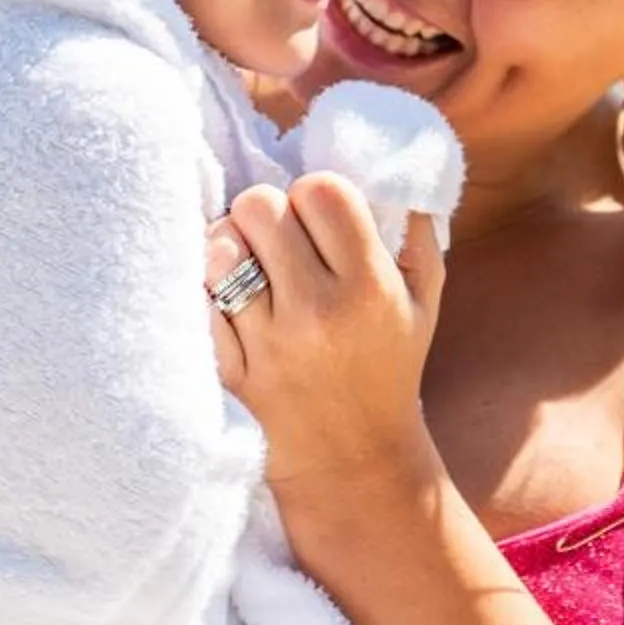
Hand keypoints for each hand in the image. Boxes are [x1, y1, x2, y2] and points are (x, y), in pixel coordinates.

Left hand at [207, 174, 443, 497]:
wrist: (353, 461)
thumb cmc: (389, 367)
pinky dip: (207, 290)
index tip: (316, 218)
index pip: (321, 191)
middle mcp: (317, 312)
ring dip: (230, 245)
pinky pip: (198, 299)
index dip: (313, 195)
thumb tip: (393, 163)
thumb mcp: (425, 300)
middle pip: (260, 205)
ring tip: (247, 264)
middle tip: (276, 238)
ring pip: (221, 247)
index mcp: (369, 287)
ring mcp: (267, 343)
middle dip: (266, 213)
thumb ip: (416, 228)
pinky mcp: (229, 370)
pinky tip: (227, 299)